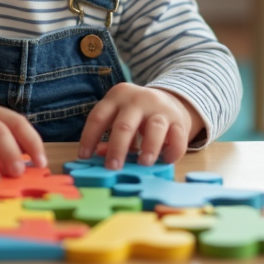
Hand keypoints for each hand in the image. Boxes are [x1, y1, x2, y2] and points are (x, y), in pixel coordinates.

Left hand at [77, 84, 201, 169]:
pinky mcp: (179, 120)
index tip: (84, 157)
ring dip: (149, 147)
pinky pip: (178, 137)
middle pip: (125, 124)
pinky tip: (165, 160)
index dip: (89, 137)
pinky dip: (172, 151)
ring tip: (143, 163)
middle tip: (112, 167)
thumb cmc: (137, 115)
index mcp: (117, 96)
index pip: (98, 117)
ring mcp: (160, 108)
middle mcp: (138, 99)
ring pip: (155, 127)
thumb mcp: (120, 118)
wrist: (170, 100)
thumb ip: (110, 136)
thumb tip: (98, 154)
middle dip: (117, 148)